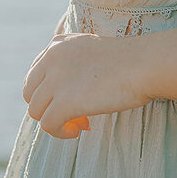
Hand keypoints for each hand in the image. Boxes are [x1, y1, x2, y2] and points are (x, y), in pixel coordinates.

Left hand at [22, 32, 151, 139]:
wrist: (145, 63)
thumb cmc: (130, 59)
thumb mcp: (92, 51)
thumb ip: (73, 64)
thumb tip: (66, 93)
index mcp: (57, 44)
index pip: (35, 73)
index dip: (49, 91)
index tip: (70, 98)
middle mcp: (51, 59)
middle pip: (30, 93)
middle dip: (48, 106)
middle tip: (74, 113)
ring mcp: (55, 81)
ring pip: (36, 111)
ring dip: (55, 121)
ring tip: (80, 123)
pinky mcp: (64, 102)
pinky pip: (48, 125)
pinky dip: (61, 132)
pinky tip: (79, 130)